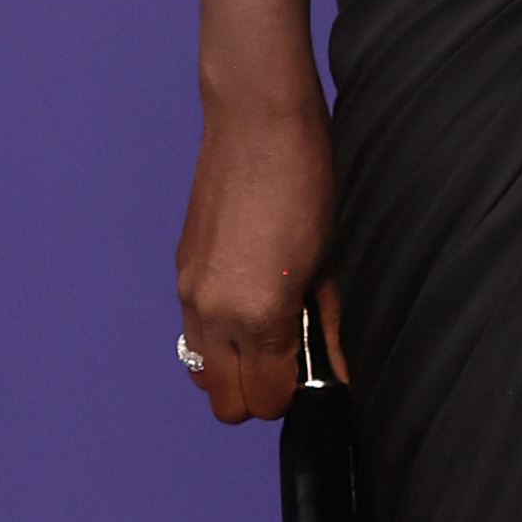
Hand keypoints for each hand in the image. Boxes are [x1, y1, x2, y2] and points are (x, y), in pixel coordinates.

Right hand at [175, 81, 335, 419]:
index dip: (293, 394)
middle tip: (290, 360)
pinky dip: (218, 333)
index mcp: (256, 314)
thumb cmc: (306, 181)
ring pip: (201, 370)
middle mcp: (213, 311)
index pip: (266, 399)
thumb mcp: (332, 262)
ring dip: (233, 366)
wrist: (258, 120)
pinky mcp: (182, 268)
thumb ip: (330, 327)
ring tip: (269, 330)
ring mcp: (190, 290)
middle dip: (258, 392)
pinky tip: (249, 298)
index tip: (311, 373)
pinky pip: (193, 329)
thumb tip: (340, 370)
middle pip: (224, 401)